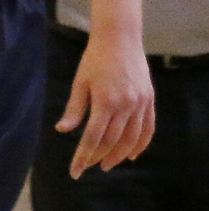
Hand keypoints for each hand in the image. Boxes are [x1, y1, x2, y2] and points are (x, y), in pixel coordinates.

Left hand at [56, 33, 154, 178]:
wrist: (119, 38)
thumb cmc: (94, 60)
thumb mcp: (80, 83)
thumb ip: (74, 109)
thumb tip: (61, 130)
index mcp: (105, 101)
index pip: (92, 138)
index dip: (83, 157)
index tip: (75, 171)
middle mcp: (125, 104)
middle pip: (112, 141)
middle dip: (99, 157)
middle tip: (90, 167)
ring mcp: (140, 102)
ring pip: (131, 138)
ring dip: (119, 155)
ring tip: (108, 164)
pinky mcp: (149, 99)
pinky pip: (148, 128)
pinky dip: (141, 144)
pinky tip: (132, 155)